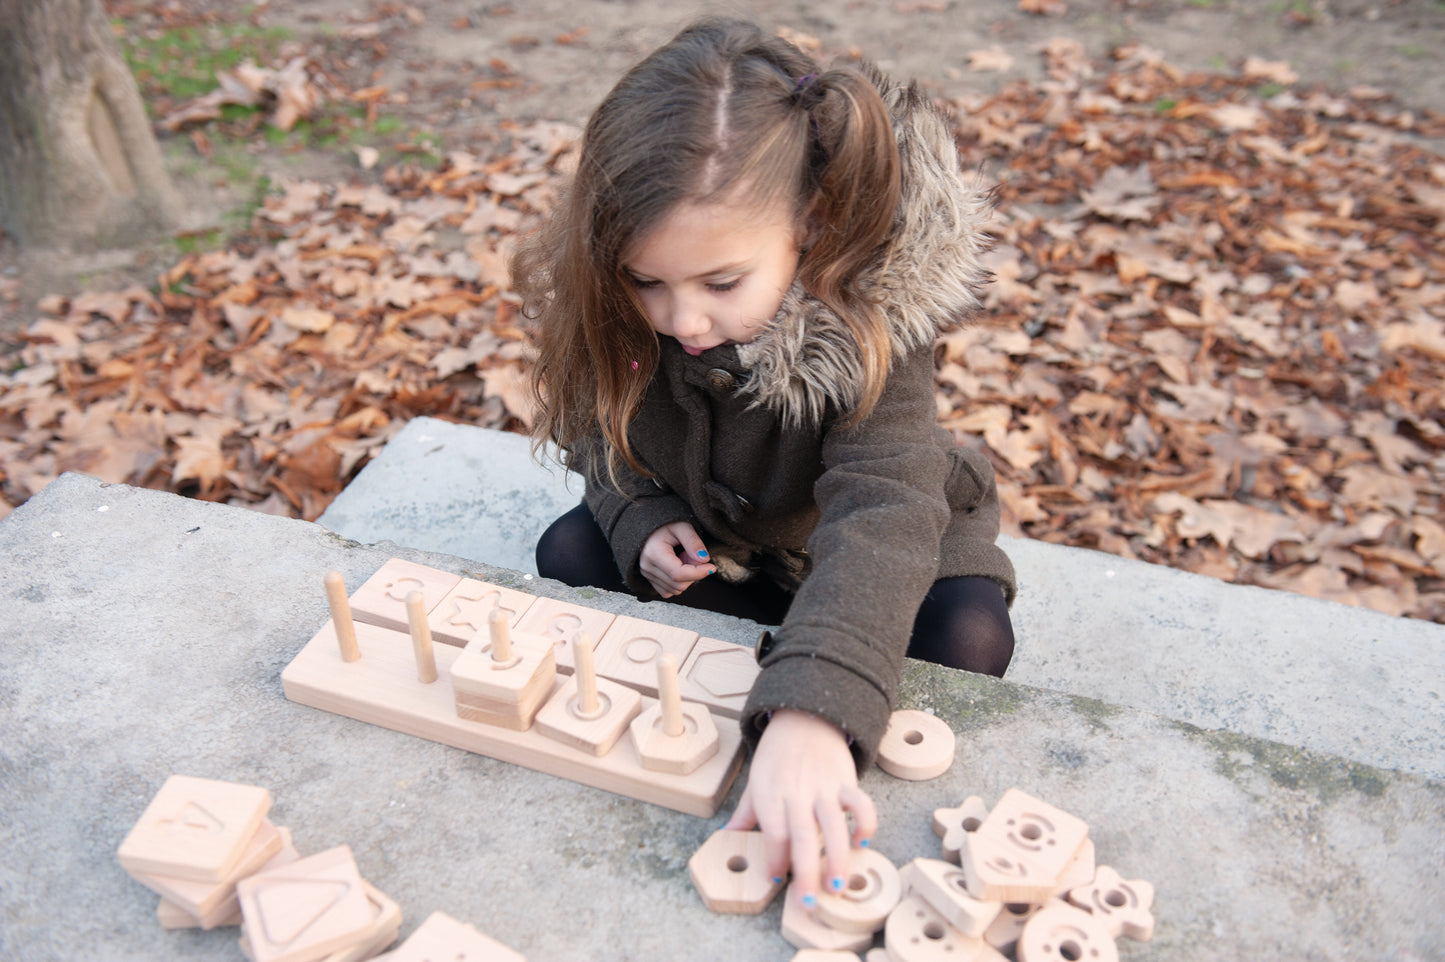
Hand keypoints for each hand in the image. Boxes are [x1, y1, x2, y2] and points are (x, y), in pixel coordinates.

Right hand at [639, 522, 715, 597]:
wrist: (650, 526)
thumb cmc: (666, 524)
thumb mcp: (682, 526)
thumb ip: (693, 542)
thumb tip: (705, 560)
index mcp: (653, 553)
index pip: (678, 574)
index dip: (698, 573)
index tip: (712, 566)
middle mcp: (647, 567)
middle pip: (679, 585)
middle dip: (693, 573)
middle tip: (694, 555)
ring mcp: (647, 575)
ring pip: (676, 590)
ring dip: (687, 577)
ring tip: (684, 557)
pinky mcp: (650, 580)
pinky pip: (669, 591)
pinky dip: (679, 582)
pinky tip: (678, 566)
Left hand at [724, 709, 877, 909]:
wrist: (804, 718)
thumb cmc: (776, 756)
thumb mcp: (754, 783)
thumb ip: (744, 814)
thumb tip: (725, 839)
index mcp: (770, 794)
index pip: (774, 833)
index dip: (775, 859)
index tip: (777, 879)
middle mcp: (797, 792)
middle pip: (801, 837)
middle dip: (806, 873)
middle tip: (809, 903)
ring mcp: (824, 787)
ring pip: (834, 826)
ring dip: (838, 859)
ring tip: (838, 887)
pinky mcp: (846, 781)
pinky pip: (860, 803)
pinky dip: (865, 824)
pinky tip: (861, 844)